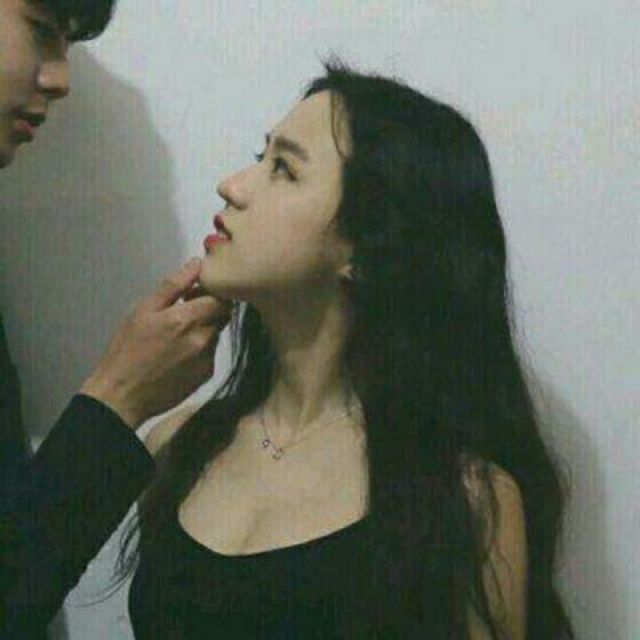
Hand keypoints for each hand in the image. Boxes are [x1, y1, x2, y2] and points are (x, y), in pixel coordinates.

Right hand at [80, 258, 233, 428]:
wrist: (121, 397)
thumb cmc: (126, 351)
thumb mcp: (143, 311)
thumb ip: (174, 285)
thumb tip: (197, 264)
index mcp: (186, 319)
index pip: (221, 297)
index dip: (211, 292)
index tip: (195, 293)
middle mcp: (203, 339)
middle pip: (223, 315)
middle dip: (210, 308)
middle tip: (185, 311)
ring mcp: (207, 359)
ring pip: (216, 333)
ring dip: (204, 328)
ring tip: (176, 336)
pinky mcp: (206, 375)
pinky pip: (211, 353)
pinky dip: (200, 348)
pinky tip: (178, 354)